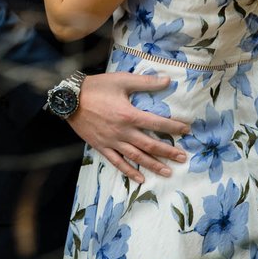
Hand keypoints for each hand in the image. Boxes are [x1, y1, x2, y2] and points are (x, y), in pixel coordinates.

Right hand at [67, 71, 189, 184]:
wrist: (70, 98)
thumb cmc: (97, 87)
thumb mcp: (122, 80)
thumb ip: (145, 82)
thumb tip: (167, 80)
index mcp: (129, 115)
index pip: (157, 123)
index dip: (173, 127)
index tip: (187, 130)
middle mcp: (123, 132)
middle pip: (150, 145)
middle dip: (168, 152)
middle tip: (183, 158)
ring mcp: (112, 142)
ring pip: (137, 157)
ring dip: (153, 165)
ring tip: (168, 172)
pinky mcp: (102, 147)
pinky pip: (118, 163)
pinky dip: (129, 172)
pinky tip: (140, 179)